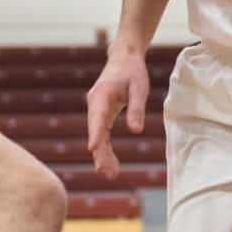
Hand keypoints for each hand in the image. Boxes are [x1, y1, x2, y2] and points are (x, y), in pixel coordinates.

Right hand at [85, 48, 150, 176]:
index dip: (95, 135)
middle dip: (100, 153)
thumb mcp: (139, 88)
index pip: (97, 118)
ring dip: (103, 154)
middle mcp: (95, 104)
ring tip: (111, 174)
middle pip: (96, 132)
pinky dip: (106, 148)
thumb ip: (136, 108)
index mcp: (102, 95)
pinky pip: (102, 134)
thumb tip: (135, 130)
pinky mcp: (102, 114)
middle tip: (107, 173)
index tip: (93, 149)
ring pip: (98, 136)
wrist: (124, 58)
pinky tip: (111, 163)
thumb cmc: (132, 72)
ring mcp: (97, 110)